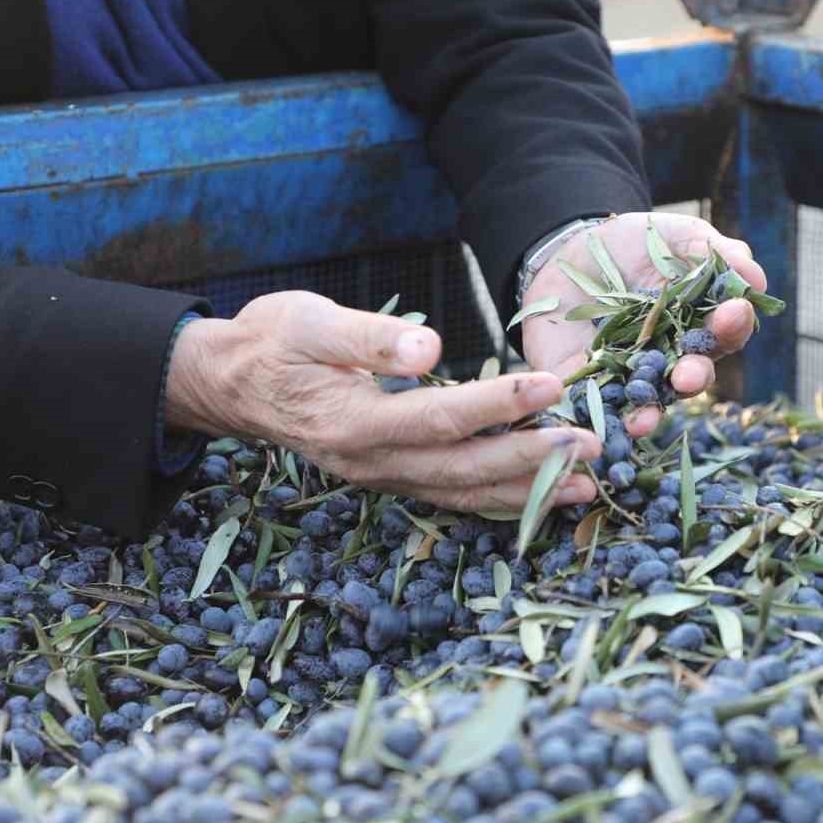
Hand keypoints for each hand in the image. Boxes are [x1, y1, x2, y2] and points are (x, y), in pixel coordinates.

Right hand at [165, 292, 600, 511]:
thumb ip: (369, 336)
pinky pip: (452, 497)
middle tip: (592, 445)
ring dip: (526, 492)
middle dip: (532, 461)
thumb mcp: (309, 322)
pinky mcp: (391, 476)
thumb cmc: (272, 341)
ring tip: (585, 485)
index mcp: (352, 422)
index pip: (439, 418)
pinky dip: (499, 500)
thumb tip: (427, 347)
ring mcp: (382, 476)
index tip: (552, 386)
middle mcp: (371, 462)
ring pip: (462, 494)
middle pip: (463, 469)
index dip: (499, 406)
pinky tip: (539, 495)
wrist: (230, 383)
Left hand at [519, 212, 767, 437]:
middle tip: (690, 374)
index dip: (732, 326)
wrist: (572, 246)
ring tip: (646, 420)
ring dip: (649, 413)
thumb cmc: (636, 243)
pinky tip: (596, 427)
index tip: (735, 312)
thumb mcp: (679, 236)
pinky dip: (595, 419)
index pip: (724, 334)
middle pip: (689, 375)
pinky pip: (593, 405)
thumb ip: (717, 253)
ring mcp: (630, 373)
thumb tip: (757, 281)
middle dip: (693, 376)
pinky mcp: (586, 381)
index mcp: (699, 325)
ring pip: (645, 401)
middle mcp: (670, 357)